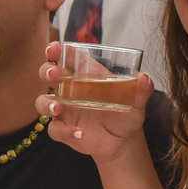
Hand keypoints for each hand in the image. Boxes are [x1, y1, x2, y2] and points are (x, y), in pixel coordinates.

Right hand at [38, 42, 153, 163]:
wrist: (123, 140)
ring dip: (46, 102)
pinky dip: (63, 131)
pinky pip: (55, 129)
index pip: (67, 56)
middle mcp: (70, 90)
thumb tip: (145, 78)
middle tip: (53, 73)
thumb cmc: (125, 113)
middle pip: (48, 74)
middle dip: (46, 70)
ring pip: (43, 101)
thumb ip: (140, 90)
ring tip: (58, 107)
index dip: (57, 50)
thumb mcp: (136, 101)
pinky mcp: (64, 130)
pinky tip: (78, 133)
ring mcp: (65, 110)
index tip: (53, 48)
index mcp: (85, 75)